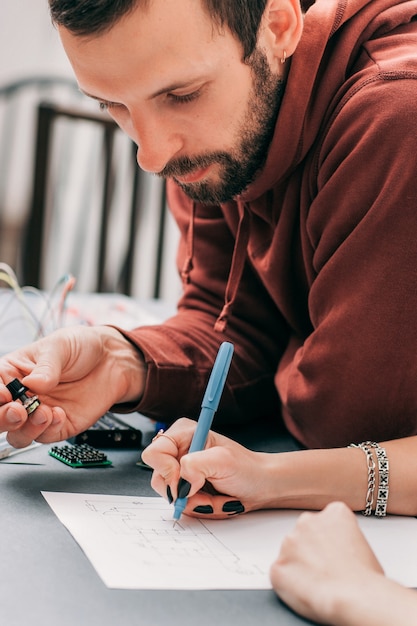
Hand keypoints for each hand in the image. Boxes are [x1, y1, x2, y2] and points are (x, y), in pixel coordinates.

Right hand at [0, 325, 145, 446]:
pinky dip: (49, 430)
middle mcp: (22, 396)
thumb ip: (46, 366)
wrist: (112, 360)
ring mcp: (38, 413)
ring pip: (17, 435)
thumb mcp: (60, 346)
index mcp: (13, 373)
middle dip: (3, 418)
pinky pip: (45, 437)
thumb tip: (32, 382)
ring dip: (26, 428)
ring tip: (43, 412)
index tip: (4, 395)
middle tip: (17, 410)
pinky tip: (59, 413)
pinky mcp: (58, 425)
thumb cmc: (81, 347)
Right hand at [142, 417, 273, 517]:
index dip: (167, 471)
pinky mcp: (186, 487)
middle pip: (159, 479)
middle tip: (207, 490)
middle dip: (186, 493)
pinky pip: (181, 505)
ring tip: (215, 496)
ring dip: (195, 503)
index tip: (187, 482)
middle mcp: (179, 450)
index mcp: (184, 433)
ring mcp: (181, 471)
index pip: (154, 453)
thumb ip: (196, 465)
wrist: (260, 486)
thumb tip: (180, 480)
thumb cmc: (247, 469)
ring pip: (170, 496)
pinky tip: (215, 500)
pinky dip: (199, 508)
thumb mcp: (223, 461)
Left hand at [270, 502, 383, 623]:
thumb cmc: (365, 579)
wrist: (354, 598)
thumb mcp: (364, 544)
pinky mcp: (277, 566)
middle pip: (305, 532)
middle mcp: (307, 521)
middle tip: (326, 569)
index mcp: (333, 513)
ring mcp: (289, 543)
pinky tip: (306, 591)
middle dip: (311, 549)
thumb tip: (338, 551)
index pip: (327, 520)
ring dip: (299, 565)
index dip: (331, 539)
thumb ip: (344, 537)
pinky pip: (280, 575)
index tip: (335, 552)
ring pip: (290, 552)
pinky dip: (289, 584)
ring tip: (319, 583)